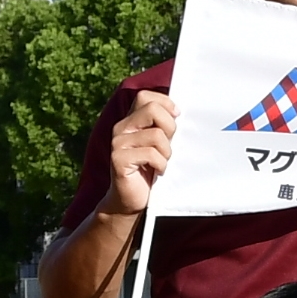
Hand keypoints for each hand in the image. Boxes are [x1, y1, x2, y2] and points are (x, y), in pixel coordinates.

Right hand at [100, 93, 175, 217]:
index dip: (165, 103)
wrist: (131, 201)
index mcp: (130, 120)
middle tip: (168, 146)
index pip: (146, 96)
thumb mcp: (159, 144)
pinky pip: (151, 154)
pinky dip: (161, 165)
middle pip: (152, 109)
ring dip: (167, 152)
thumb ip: (163, 126)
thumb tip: (179, 112)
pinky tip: (157, 172)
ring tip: (161, 163)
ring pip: (156, 134)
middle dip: (169, 127)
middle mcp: (121, 128)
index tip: (176, 118)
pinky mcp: (118, 159)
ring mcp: (117, 143)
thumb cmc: (150, 171)